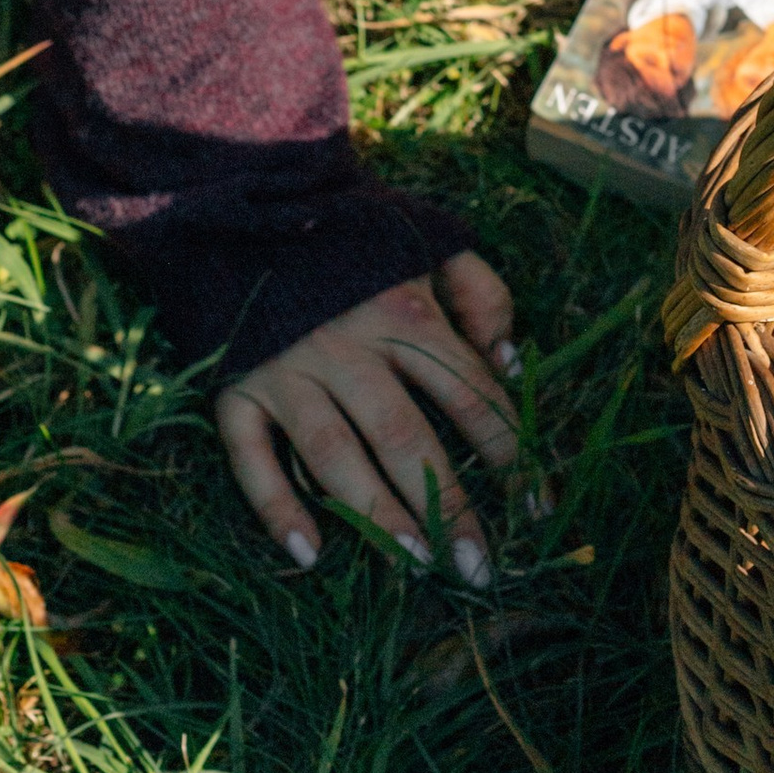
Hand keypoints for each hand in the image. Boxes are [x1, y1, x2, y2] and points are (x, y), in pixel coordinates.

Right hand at [215, 253, 517, 583]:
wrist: (252, 204)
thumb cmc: (357, 235)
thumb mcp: (432, 242)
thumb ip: (482, 293)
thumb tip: (508, 362)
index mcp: (405, 312)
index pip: (470, 395)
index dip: (509, 454)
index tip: (537, 508)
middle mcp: (349, 347)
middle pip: (405, 438)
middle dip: (447, 507)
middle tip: (477, 567)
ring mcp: (288, 371)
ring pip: (334, 456)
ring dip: (375, 516)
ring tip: (415, 563)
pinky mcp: (236, 388)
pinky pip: (251, 458)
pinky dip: (276, 508)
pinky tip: (309, 554)